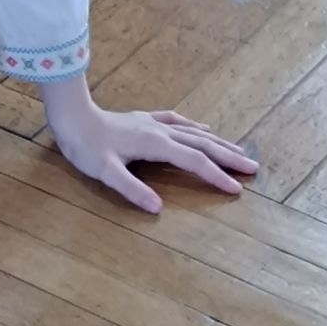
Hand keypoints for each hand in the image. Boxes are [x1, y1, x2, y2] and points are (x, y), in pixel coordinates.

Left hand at [43, 83, 257, 213]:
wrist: (72, 116)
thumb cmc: (86, 146)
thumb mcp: (105, 172)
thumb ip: (131, 189)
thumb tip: (158, 209)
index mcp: (156, 144)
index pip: (194, 161)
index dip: (216, 176)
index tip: (238, 190)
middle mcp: (161, 131)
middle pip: (203, 143)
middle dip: (229, 156)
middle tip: (254, 167)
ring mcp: (153, 123)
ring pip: (195, 132)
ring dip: (218, 142)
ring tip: (240, 150)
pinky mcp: (144, 120)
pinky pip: (178, 121)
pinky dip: (195, 127)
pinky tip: (203, 127)